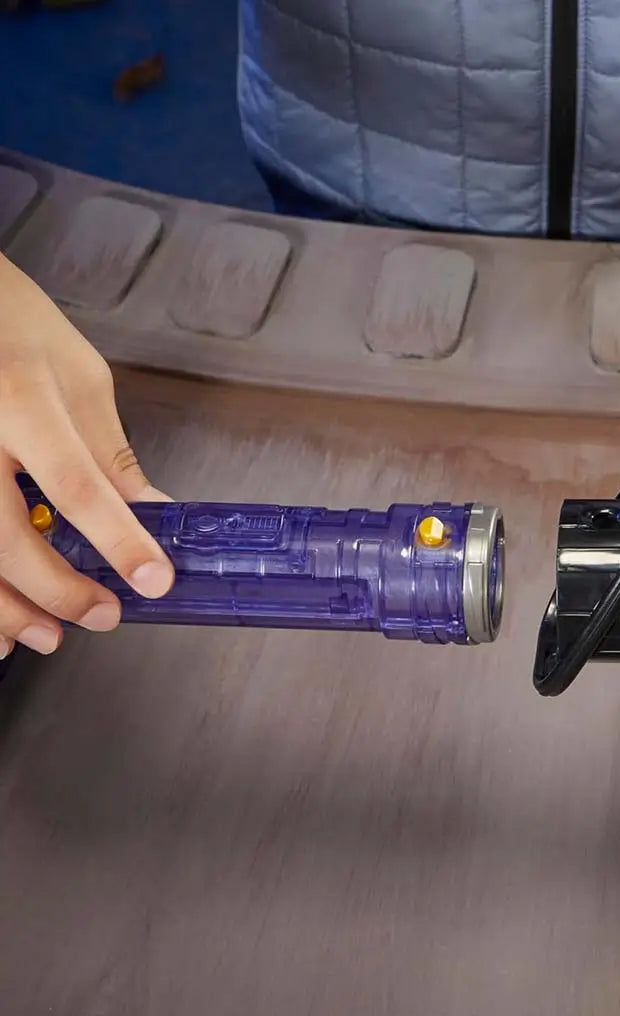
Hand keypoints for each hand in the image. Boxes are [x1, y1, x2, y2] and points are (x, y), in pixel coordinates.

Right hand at [0, 253, 173, 656]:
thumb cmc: (12, 323)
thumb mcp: (79, 377)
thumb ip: (109, 452)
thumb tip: (152, 513)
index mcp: (20, 398)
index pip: (77, 485)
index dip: (119, 541)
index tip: (154, 581)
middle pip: (4, 534)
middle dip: (57, 590)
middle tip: (102, 617)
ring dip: (1, 608)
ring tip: (42, 637)